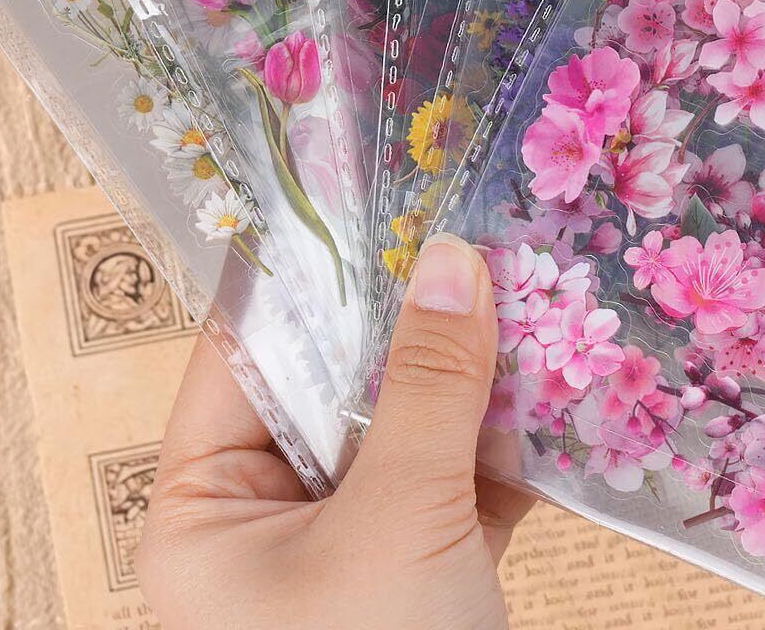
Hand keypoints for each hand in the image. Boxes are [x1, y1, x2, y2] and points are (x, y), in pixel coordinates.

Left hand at [137, 234, 531, 629]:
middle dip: (411, 317)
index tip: (366, 197)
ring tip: (524, 282)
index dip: (307, 277)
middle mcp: (270, 523)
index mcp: (209, 515)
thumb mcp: (398, 519)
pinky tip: (555, 364)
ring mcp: (351, 545)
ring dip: (471, 368)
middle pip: (337, 382)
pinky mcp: (425, 566)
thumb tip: (452, 258)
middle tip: (470, 235)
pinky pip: (459, 474)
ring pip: (407, 423)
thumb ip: (428, 386)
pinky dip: (506, 432)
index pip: (245, 356)